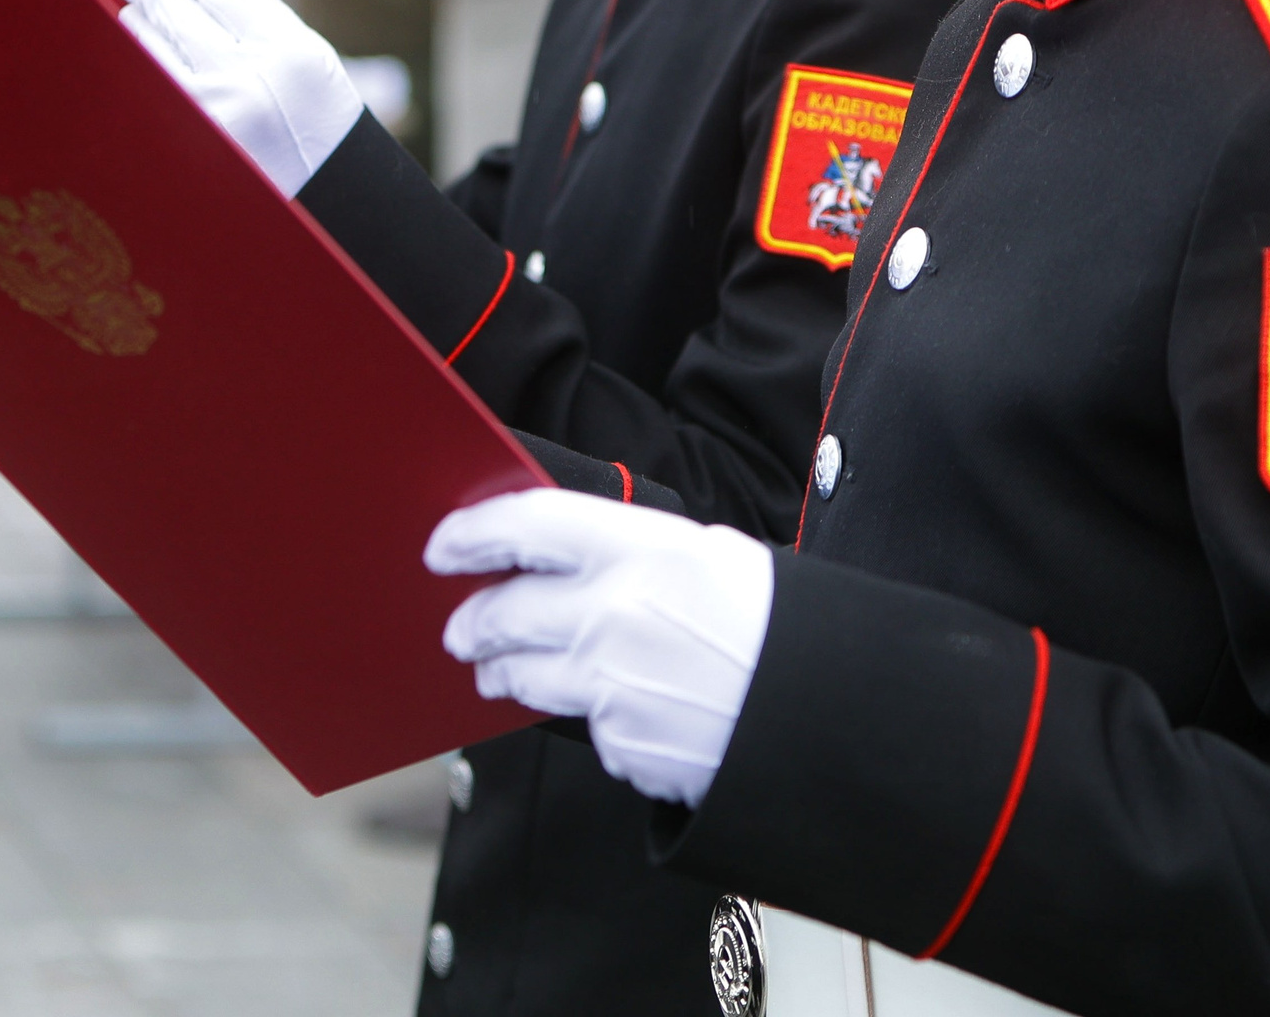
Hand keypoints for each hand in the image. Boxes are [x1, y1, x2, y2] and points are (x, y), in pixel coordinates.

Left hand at [115, 0, 363, 197]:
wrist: (328, 187)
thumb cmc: (316, 111)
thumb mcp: (306, 51)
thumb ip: (257, 9)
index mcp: (285, 46)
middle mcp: (246, 78)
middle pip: (175, 10)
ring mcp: (212, 112)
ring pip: (152, 44)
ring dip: (138, 17)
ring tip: (134, 2)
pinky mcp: (189, 137)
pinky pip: (151, 81)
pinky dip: (142, 56)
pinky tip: (139, 43)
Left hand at [427, 488, 774, 807]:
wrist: (825, 715)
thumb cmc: (773, 626)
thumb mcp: (709, 555)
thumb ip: (631, 550)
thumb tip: (565, 553)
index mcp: (642, 550)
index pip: (526, 526)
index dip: (473, 533)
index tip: (444, 544)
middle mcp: (614, 615)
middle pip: (506, 612)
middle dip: (475, 621)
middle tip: (462, 627)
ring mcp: (611, 685)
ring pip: (523, 676)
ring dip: (503, 672)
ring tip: (496, 670)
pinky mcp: (620, 743)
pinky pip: (583, 725)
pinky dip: (589, 716)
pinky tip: (615, 706)